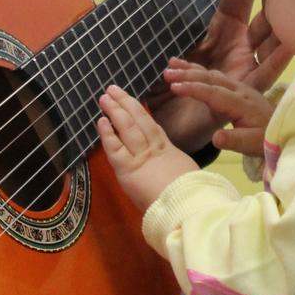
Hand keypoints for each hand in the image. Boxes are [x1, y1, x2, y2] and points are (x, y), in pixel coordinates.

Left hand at [95, 85, 194, 209]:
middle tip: (114, 90)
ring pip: (128, 128)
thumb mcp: (190, 177)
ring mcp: (141, 157)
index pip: (153, 129)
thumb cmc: (193, 196)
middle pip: (139, 121)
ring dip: (115, 110)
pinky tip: (101, 120)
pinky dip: (107, 133)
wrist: (187, 203)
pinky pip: (115, 147)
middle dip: (126, 104)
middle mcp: (155, 150)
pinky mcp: (128, 168)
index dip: (141, 115)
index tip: (132, 103)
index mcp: (170, 152)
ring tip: (105, 97)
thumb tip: (182, 175)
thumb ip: (181, 172)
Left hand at [113, 0, 287, 152]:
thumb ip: (137, 12)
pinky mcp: (242, 94)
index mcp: (222, 30)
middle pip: (263, 15)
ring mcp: (244, 70)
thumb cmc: (165, 85)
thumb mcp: (149, 47)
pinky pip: (261, 77)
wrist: (165, 128)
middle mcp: (239, 47)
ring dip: (282, 26)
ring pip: (270, 44)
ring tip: (290, 5)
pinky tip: (286, 47)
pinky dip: (275, 62)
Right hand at [165, 60, 273, 157]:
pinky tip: (186, 67)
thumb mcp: (252, 145)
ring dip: (191, 69)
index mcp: (241, 103)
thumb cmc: (267, 140)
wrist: (285, 131)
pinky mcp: (237, 88)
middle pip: (211, 78)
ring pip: (212, 74)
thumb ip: (234, 141)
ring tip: (171, 64)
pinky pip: (215, 76)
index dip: (194, 88)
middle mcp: (239, 90)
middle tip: (167, 73)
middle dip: (188, 74)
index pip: (214, 93)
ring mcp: (239, 87)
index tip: (175, 86)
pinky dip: (199, 70)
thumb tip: (215, 139)